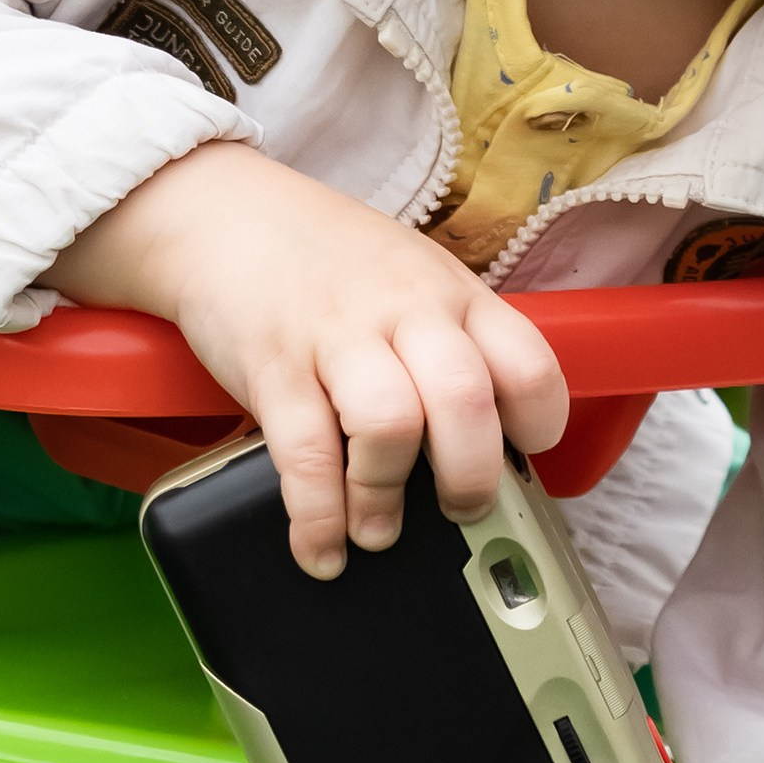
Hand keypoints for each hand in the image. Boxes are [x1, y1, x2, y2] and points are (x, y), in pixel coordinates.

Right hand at [55, 142, 567, 577]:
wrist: (224, 215)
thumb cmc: (328, 258)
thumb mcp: (412, 276)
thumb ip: (451, 342)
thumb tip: (486, 438)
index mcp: (451, 294)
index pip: (527, 362)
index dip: (539, 422)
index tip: (524, 456)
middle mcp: (403, 311)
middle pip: (463, 401)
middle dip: (470, 477)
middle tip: (462, 509)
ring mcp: (335, 337)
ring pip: (389, 427)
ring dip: (387, 497)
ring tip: (379, 529)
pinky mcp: (273, 367)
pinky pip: (304, 455)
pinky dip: (317, 518)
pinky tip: (322, 547)